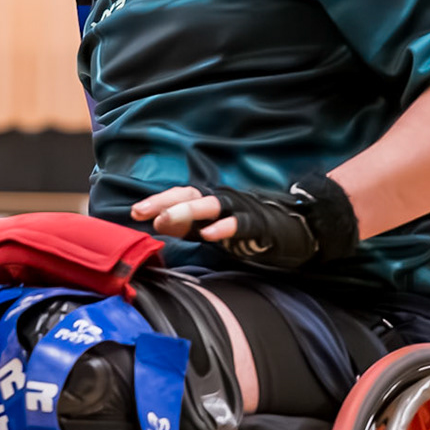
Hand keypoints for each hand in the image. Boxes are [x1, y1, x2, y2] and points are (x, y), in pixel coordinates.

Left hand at [131, 175, 356, 269]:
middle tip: (140, 212)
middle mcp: (221, 200)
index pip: (178, 195)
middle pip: (188, 194)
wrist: (295, 229)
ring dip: (186, 211)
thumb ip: (185, 226)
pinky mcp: (258, 224)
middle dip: (163, 202)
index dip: (157, 201)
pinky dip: (223, 228)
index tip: (134, 212)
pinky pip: (239, 224)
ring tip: (165, 220)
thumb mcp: (210, 228)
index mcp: (208, 200)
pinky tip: (208, 235)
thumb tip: (156, 224)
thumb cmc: (246, 229)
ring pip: (210, 205)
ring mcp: (239, 210)